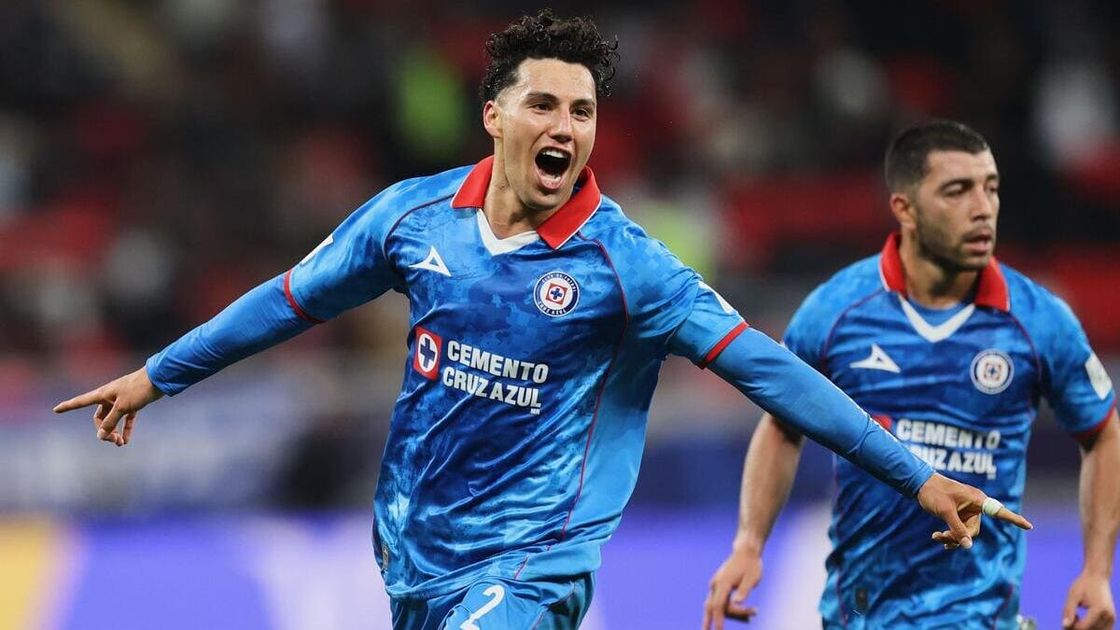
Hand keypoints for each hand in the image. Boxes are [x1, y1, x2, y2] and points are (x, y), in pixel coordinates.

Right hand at [53, 367, 162, 445]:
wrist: (158, 380)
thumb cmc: (138, 389)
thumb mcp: (122, 407)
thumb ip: (111, 421)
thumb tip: (101, 435)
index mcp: (102, 394)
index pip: (81, 401)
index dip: (68, 406)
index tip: (56, 409)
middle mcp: (110, 397)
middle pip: (100, 417)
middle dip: (104, 430)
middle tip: (112, 441)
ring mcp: (121, 400)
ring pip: (113, 419)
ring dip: (114, 431)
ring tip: (120, 444)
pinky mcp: (133, 403)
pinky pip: (126, 418)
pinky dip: (125, 429)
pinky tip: (126, 440)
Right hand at [702, 546, 760, 629]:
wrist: (746, 551)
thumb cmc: (751, 564)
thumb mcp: (752, 578)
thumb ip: (744, 591)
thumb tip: (737, 602)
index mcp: (723, 583)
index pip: (718, 606)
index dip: (717, 621)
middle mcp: (716, 584)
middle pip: (713, 607)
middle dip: (709, 622)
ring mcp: (716, 584)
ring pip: (719, 605)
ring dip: (733, 614)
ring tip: (752, 616)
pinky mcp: (720, 585)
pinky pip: (722, 601)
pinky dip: (732, 609)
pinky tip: (748, 614)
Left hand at [916, 473, 1031, 549]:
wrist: (919, 485)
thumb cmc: (934, 493)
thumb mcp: (945, 512)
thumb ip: (957, 529)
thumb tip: (968, 546)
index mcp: (977, 500)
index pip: (998, 511)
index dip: (1014, 519)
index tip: (1029, 526)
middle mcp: (975, 506)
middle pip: (975, 530)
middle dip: (959, 537)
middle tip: (940, 536)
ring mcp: (967, 511)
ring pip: (966, 533)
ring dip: (952, 538)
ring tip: (936, 536)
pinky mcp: (959, 515)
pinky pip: (960, 530)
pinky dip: (950, 535)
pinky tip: (937, 537)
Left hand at [1063, 571, 1115, 628]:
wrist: (1097, 576)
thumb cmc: (1083, 584)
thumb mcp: (1073, 595)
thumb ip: (1068, 611)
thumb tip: (1064, 626)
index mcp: (1098, 610)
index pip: (1082, 628)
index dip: (1071, 625)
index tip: (1069, 614)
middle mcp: (1108, 616)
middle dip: (1076, 627)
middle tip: (1072, 616)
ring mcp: (1111, 619)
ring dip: (1084, 629)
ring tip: (1078, 617)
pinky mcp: (1111, 619)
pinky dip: (1091, 628)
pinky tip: (1083, 619)